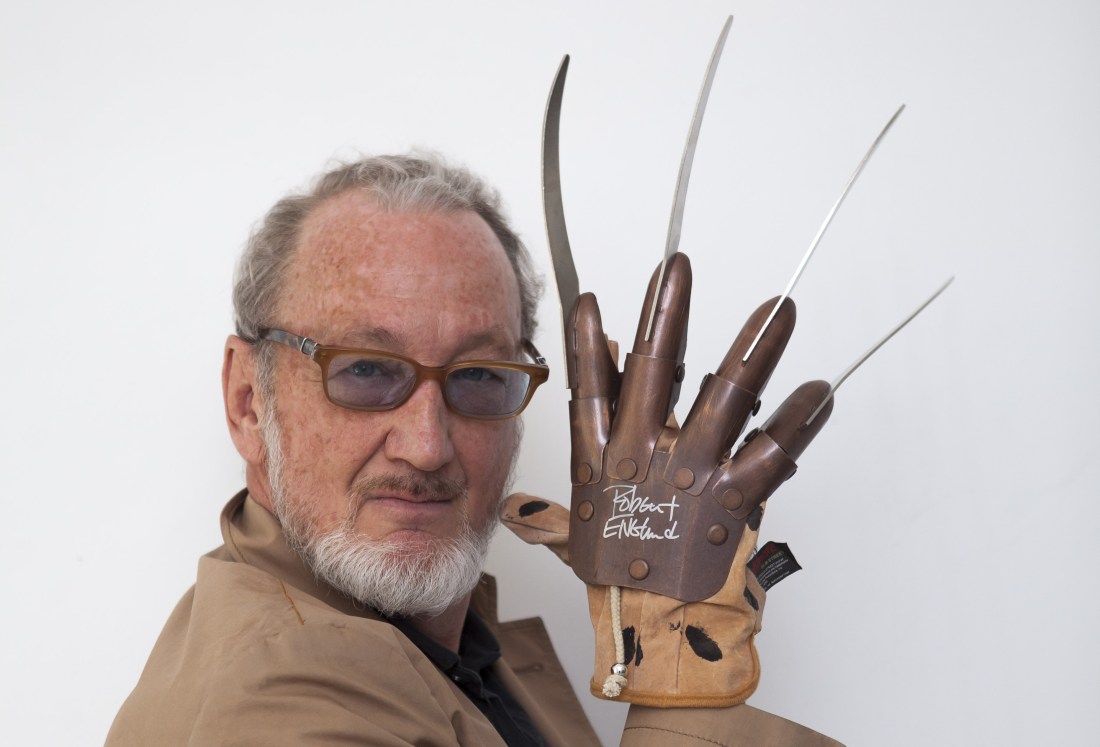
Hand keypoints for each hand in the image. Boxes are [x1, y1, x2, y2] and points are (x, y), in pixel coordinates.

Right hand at [504, 252, 833, 706]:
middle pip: (657, 368)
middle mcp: (644, 453)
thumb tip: (520, 506)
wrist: (649, 626)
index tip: (594, 296)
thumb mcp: (573, 532)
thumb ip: (547, 512)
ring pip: (726, 396)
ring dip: (755, 347)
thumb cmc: (613, 578)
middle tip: (679, 265)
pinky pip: (774, 452)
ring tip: (780, 308)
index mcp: (601, 456)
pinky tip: (823, 391)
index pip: (590, 383)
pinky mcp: (733, 497)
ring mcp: (691, 470)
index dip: (590, 338)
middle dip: (668, 312)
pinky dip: (801, 421)